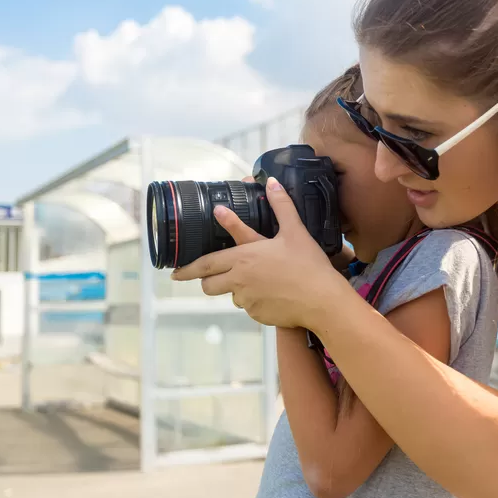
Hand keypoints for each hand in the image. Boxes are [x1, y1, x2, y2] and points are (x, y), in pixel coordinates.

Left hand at [171, 177, 356, 330]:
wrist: (322, 301)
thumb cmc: (308, 264)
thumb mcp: (295, 231)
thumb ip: (281, 206)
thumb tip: (272, 182)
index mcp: (243, 258)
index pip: (205, 264)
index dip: (187, 268)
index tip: (175, 273)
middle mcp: (239, 281)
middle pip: (209, 285)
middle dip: (206, 280)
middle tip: (211, 276)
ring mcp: (247, 300)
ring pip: (231, 295)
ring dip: (237, 288)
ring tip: (259, 280)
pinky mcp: (258, 315)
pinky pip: (249, 307)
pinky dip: (256, 301)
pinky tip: (274, 294)